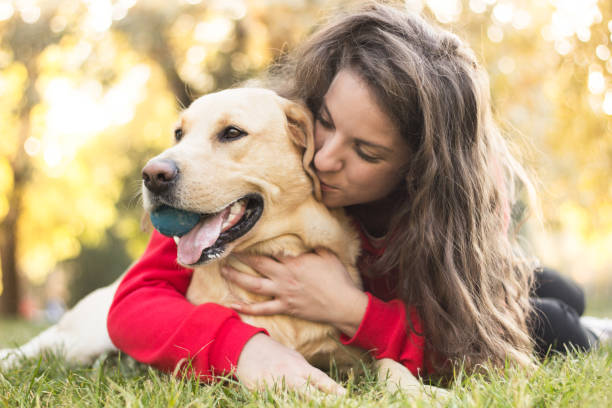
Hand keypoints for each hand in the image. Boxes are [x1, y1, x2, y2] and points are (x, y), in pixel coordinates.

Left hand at [222, 248, 367, 336]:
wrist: (343, 304)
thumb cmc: (338, 279)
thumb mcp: (328, 255)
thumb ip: (314, 246)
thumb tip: (307, 237)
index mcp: (294, 261)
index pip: (270, 248)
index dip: (256, 242)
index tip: (244, 237)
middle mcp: (284, 275)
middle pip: (257, 263)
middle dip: (240, 256)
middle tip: (226, 251)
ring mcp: (283, 292)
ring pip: (254, 284)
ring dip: (236, 277)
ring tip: (223, 271)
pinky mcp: (285, 307)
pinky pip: (262, 309)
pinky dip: (246, 307)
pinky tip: (233, 304)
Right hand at [235, 333, 345, 394]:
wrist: (248, 346)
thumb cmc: (276, 354)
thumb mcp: (295, 359)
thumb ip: (308, 373)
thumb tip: (326, 387)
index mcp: (300, 367)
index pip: (320, 379)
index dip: (333, 389)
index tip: (344, 396)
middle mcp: (289, 375)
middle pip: (307, 393)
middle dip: (319, 401)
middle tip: (334, 405)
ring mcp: (274, 383)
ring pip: (289, 400)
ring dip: (299, 403)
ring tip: (313, 405)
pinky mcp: (259, 390)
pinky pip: (271, 400)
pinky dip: (279, 401)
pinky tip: (284, 402)